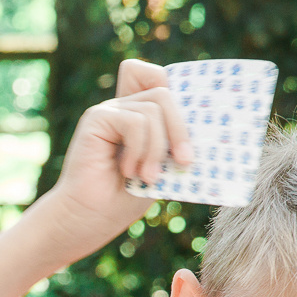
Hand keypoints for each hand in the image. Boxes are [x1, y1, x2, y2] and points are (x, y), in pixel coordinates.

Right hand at [37, 58, 191, 265]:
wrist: (87, 219)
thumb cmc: (122, 200)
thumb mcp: (161, 167)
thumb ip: (174, 142)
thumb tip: (209, 127)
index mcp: (140, 115)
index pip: (162, 77)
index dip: (182, 86)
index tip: (197, 118)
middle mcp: (124, 106)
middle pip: (166, 91)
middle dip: (181, 128)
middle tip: (184, 162)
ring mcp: (110, 110)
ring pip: (155, 107)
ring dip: (158, 147)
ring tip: (148, 177)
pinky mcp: (97, 118)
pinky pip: (136, 121)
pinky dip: (139, 149)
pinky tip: (128, 171)